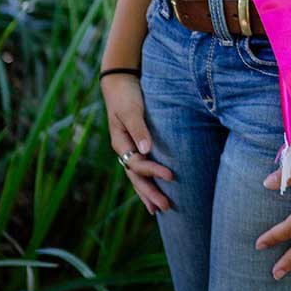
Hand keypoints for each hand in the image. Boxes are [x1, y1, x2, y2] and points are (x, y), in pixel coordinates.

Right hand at [101, 74, 173, 215]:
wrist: (120, 81)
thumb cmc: (126, 94)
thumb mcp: (131, 110)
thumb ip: (138, 128)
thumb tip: (146, 150)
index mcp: (120, 142)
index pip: (137, 163)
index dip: (153, 171)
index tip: (170, 176)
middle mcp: (124, 149)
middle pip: (136, 176)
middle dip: (149, 193)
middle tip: (165, 207)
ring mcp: (129, 148)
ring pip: (137, 175)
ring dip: (147, 191)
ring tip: (158, 209)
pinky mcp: (137, 143)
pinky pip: (142, 166)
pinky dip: (147, 179)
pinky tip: (154, 189)